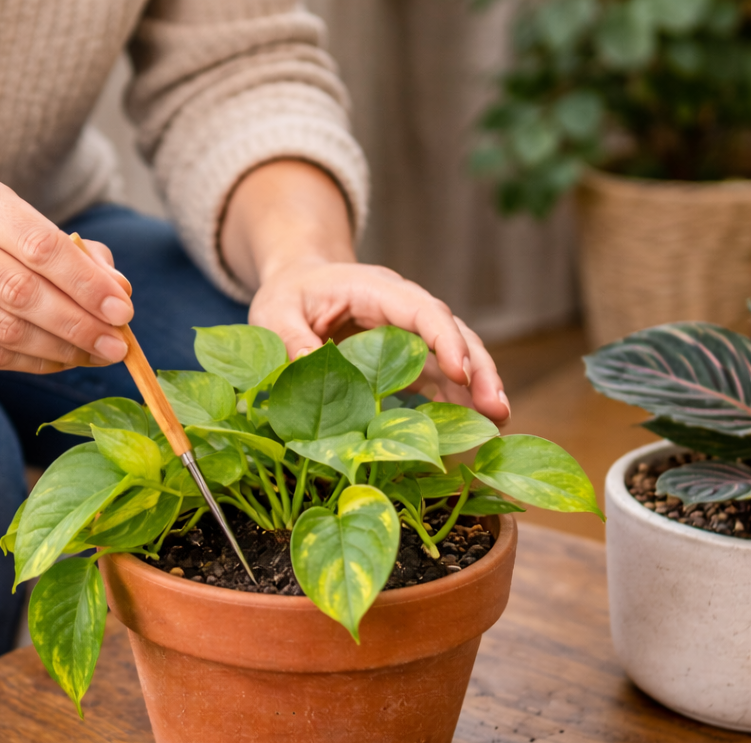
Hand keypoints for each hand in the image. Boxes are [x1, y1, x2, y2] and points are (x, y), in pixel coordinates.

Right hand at [0, 176, 134, 371]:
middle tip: (116, 346)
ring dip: (60, 350)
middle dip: (79, 324)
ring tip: (95, 356)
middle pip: (22, 292)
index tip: (123, 311)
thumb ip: (76, 254)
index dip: (86, 284)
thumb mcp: (24, 231)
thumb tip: (119, 289)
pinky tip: (60, 362)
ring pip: (5, 330)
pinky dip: (33, 363)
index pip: (40, 245)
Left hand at [220, 160, 510, 424]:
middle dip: (478, 369)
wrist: (298, 284)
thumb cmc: (287, 295)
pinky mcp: (407, 357)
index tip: (460, 372)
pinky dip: (455, 401)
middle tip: (497, 408)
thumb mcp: (275, 312)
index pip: (422, 310)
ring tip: (497, 423)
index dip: (444, 340)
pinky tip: (469, 429)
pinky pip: (437, 377)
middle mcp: (402, 308)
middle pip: (452, 333)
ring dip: (476, 389)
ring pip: (454, 357)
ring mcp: (409, 333)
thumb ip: (291, 339)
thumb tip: (309, 369)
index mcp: (375, 289)